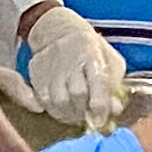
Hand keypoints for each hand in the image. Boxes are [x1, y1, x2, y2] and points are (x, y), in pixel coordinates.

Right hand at [23, 5, 129, 128]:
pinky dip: (52, 110)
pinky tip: (62, 110)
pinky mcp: (36, 73)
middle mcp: (71, 59)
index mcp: (93, 55)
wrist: (59, 31)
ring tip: (75, 115)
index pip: (98, 86)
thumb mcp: (110, 61)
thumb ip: (115, 86)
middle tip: (88, 117)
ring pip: (57, 100)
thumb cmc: (91, 49)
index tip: (100, 120)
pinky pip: (42, 100)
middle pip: (76, 94)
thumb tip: (115, 109)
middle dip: (83, 112)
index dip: (100, 108)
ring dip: (68, 114)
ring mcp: (51, 66)